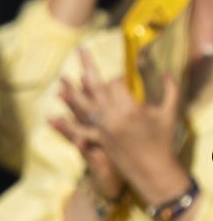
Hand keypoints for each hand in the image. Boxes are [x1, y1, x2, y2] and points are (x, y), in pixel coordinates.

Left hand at [56, 46, 188, 205]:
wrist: (153, 171)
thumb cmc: (163, 141)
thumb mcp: (169, 114)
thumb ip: (170, 92)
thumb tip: (167, 73)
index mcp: (130, 110)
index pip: (118, 85)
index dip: (120, 77)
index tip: (125, 76)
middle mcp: (112, 118)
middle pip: (96, 87)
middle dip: (88, 66)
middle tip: (81, 49)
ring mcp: (102, 130)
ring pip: (83, 107)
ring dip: (71, 93)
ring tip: (61, 81)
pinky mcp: (97, 142)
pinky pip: (78, 132)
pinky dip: (64, 127)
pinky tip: (51, 120)